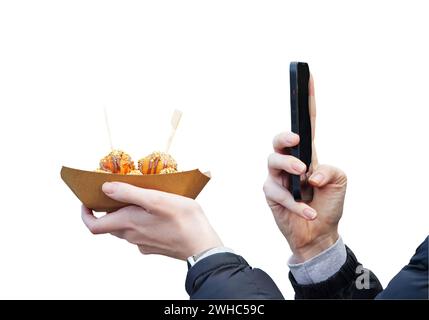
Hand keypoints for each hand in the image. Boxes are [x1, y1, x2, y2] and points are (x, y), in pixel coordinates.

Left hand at [81, 182, 222, 259]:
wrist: (202, 246)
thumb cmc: (182, 220)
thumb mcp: (156, 199)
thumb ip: (129, 193)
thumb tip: (105, 189)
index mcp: (128, 223)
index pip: (94, 225)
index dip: (86, 214)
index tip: (87, 201)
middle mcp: (132, 236)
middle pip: (111, 225)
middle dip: (110, 209)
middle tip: (119, 192)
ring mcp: (144, 244)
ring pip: (127, 228)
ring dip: (128, 214)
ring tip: (142, 198)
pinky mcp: (155, 247)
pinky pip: (141, 233)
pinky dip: (142, 222)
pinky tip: (157, 213)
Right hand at [263, 76, 346, 261]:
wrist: (318, 234)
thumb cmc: (328, 205)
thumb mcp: (340, 183)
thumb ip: (332, 170)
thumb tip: (311, 172)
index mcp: (308, 154)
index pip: (306, 124)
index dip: (307, 101)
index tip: (308, 78)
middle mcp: (290, 162)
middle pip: (279, 140)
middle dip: (284, 137)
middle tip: (297, 141)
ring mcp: (278, 178)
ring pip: (272, 161)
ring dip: (289, 166)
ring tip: (304, 175)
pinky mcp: (271, 194)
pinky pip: (277, 192)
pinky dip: (295, 202)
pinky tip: (308, 211)